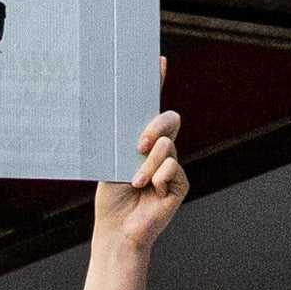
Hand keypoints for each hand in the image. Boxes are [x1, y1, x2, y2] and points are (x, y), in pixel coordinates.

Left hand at [97, 71, 187, 249]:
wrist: (118, 228)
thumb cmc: (111, 196)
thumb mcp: (111, 160)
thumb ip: (122, 140)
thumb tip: (125, 120)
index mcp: (141, 140)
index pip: (151, 107)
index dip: (157, 82)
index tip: (158, 61)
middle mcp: (159, 149)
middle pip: (169, 120)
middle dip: (155, 127)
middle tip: (139, 143)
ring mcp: (171, 166)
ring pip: (168, 147)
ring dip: (148, 164)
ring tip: (135, 181)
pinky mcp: (179, 183)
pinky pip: (173, 169)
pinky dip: (158, 178)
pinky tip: (150, 191)